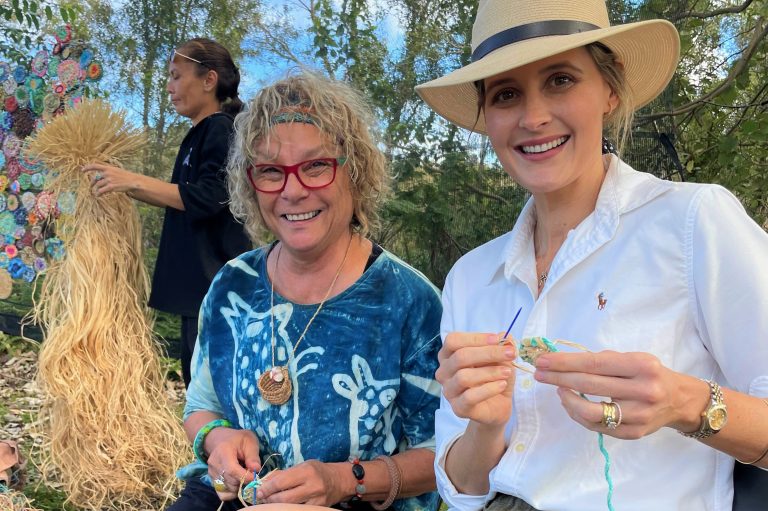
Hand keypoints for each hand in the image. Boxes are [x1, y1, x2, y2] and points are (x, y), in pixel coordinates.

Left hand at [82, 162, 138, 195]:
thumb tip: (98, 177)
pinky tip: (98, 195)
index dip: (87, 167)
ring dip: (96, 190)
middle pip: (95, 178)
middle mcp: (107, 173)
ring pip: (98, 185)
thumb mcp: (116, 171)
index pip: (95, 166)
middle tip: (91, 186)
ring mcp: (109, 180)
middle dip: (92, 183)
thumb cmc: (125, 176)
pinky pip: (101, 191)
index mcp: (108, 168)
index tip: (82, 170)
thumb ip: (107, 172)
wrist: (133, 181)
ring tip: (96, 193)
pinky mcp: (111, 187)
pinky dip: (98, 193)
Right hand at [205, 428, 260, 500]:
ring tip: (243, 474)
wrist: (220, 439)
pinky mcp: (212, 480)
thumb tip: (256, 469)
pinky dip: (232, 492)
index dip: (245, 476)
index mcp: (223, 452)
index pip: (232, 470)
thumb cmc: (238, 439)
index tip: (255, 476)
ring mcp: (212, 473)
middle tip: (250, 473)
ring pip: (228, 488)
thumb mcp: (249, 441)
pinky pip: (222, 493)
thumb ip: (253, 456)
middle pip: (230, 481)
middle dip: (244, 481)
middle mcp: (214, 464)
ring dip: (239, 486)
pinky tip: (237, 483)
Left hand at [255, 460, 345, 505]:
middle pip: (284, 498)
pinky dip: (288, 509)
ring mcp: (316, 500)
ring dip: (277, 505)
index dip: (267, 488)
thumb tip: (264, 482)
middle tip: (262, 499)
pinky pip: (299, 510)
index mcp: (307, 471)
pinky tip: (283, 506)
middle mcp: (312, 486)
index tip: (258, 491)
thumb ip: (283, 474)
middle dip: (270, 499)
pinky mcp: (318, 509)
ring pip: (290, 507)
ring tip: (270, 502)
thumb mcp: (301, 466)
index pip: (281, 482)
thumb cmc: (317, 470)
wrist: (339, 481)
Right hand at [435, 332, 516, 424]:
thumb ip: (501, 347)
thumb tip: (507, 336)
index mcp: (448, 355)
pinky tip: (502, 385)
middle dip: (488, 353)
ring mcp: (449, 390)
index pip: (454, 340)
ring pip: (464, 377)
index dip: (476, 338)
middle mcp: (444, 371)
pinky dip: (489, 389)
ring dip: (490, 372)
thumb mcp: (501, 359)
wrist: (497, 407)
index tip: (498, 339)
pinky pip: (470, 397)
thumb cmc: (494, 378)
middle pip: (460, 357)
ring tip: (507, 372)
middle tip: (510, 353)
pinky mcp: (458, 408)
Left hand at [534, 350, 706, 438]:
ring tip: (558, 390)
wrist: (679, 400)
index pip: (594, 363)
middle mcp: (643, 390)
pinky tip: (571, 403)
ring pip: (590, 411)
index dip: (565, 362)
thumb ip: (602, 360)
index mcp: (641, 366)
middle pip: (589, 384)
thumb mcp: (632, 358)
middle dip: (558, 378)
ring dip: (567, 399)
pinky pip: (597, 426)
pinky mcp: (634, 433)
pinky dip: (578, 414)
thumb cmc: (648, 374)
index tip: (542, 360)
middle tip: (539, 373)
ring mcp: (639, 415)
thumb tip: (561, 362)